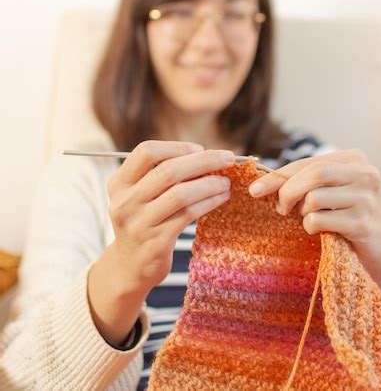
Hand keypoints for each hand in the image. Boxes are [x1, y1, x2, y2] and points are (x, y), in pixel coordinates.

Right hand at [107, 140, 233, 293]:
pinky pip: (188, 215)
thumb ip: (160, 175)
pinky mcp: (156, 243)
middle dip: (203, 161)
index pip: (146, 152)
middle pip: (168, 171)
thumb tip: (205, 155)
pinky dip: (209, 202)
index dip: (175, 147)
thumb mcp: (139, 195)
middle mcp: (125, 202)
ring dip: (210, 184)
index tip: (199, 148)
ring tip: (226, 181)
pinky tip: (221, 198)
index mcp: (119, 183)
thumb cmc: (143, 221)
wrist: (130, 267)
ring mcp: (139, 224)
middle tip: (227, 158)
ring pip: (181, 194)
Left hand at [249, 149, 380, 317]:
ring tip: (311, 219)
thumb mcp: (324, 191)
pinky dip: (312, 227)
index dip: (278, 176)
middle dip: (289, 192)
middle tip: (282, 209)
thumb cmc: (342, 215)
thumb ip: (299, 181)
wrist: (376, 251)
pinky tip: (322, 231)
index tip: (254, 190)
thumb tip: (257, 187)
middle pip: (314, 174)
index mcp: (354, 158)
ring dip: (304, 213)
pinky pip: (321, 220)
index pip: (309, 162)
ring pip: (315, 198)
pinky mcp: (365, 223)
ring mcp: (368, 198)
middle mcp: (366, 173)